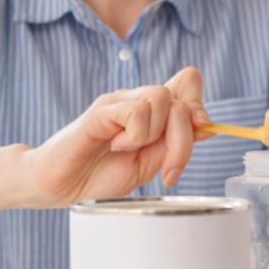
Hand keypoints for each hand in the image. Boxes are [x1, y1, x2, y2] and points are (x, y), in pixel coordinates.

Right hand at [23, 67, 209, 207]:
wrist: (62, 187)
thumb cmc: (101, 174)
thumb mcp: (151, 163)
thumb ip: (175, 142)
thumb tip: (206, 124)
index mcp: (152, 112)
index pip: (188, 81)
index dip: (199, 107)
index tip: (196, 137)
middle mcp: (136, 100)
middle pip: (181, 100)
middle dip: (184, 143)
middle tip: (167, 170)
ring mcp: (117, 102)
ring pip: (161, 99)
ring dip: (153, 136)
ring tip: (128, 149)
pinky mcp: (100, 111)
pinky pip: (135, 111)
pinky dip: (134, 136)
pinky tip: (115, 145)